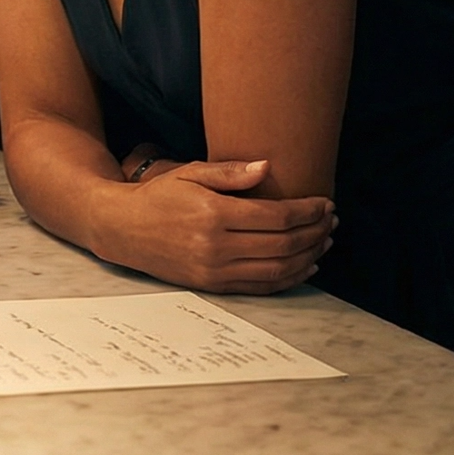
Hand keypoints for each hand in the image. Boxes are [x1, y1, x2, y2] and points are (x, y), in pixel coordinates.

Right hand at [103, 159, 335, 293]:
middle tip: (331, 220)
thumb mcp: (188, 173)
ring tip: (324, 241)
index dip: (308, 211)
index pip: (276, 216)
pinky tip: (304, 265)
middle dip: (315, 232)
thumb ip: (229, 172)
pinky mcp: (213, 285)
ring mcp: (215, 270)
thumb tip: (267, 167)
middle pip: (284, 244)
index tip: (325, 203)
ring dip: (309, 255)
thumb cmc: (157, 196)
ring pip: (278, 269)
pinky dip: (289, 278)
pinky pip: (261, 286)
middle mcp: (216, 246)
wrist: (122, 228)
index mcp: (213, 215)